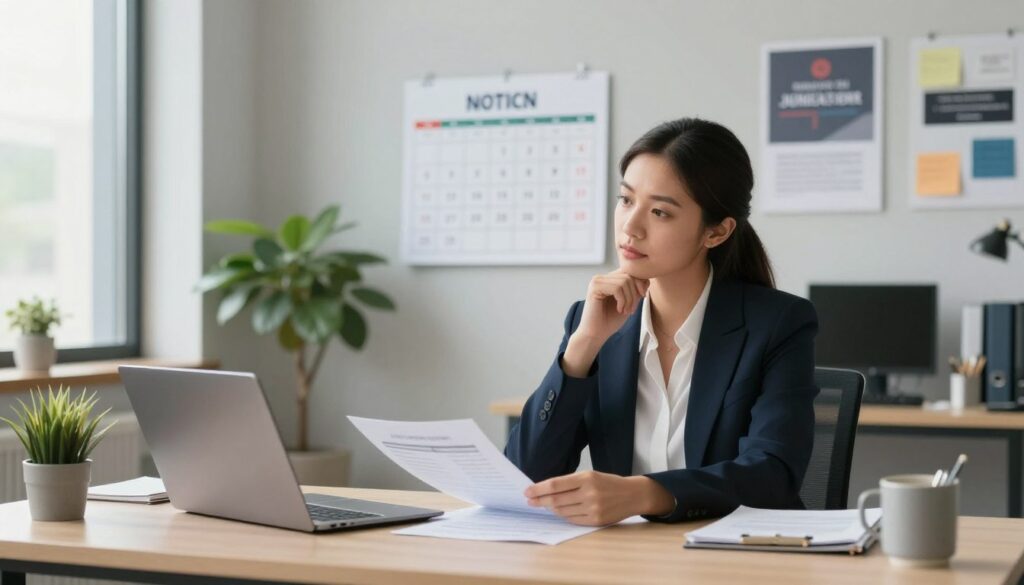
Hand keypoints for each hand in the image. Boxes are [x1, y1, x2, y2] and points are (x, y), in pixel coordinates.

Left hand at [524, 470, 670, 525]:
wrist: (633, 494)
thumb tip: (546, 491)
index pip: (555, 485)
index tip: (527, 491)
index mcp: (586, 478)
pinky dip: (563, 516)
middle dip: (539, 501)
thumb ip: (570, 483)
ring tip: (544, 505)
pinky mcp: (596, 520)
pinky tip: (559, 512)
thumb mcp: (591, 476)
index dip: (538, 489)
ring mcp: (593, 508)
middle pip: (556, 500)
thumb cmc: (608, 483)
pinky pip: (572, 520)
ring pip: (562, 511)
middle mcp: (589, 493)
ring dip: (550, 509)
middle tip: (530, 500)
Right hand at [560, 271, 649, 377]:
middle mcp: (602, 277)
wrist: (595, 334)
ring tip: (625, 311)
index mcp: (609, 279)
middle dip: (635, 293)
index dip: (640, 283)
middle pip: (628, 276)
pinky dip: (622, 300)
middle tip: (631, 310)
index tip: (642, 298)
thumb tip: (647, 279)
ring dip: (629, 299)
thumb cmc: (610, 321)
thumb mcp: (629, 303)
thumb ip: (636, 291)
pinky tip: (619, 309)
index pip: (630, 271)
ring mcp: (597, 281)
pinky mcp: (594, 288)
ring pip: (624, 281)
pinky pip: (617, 288)